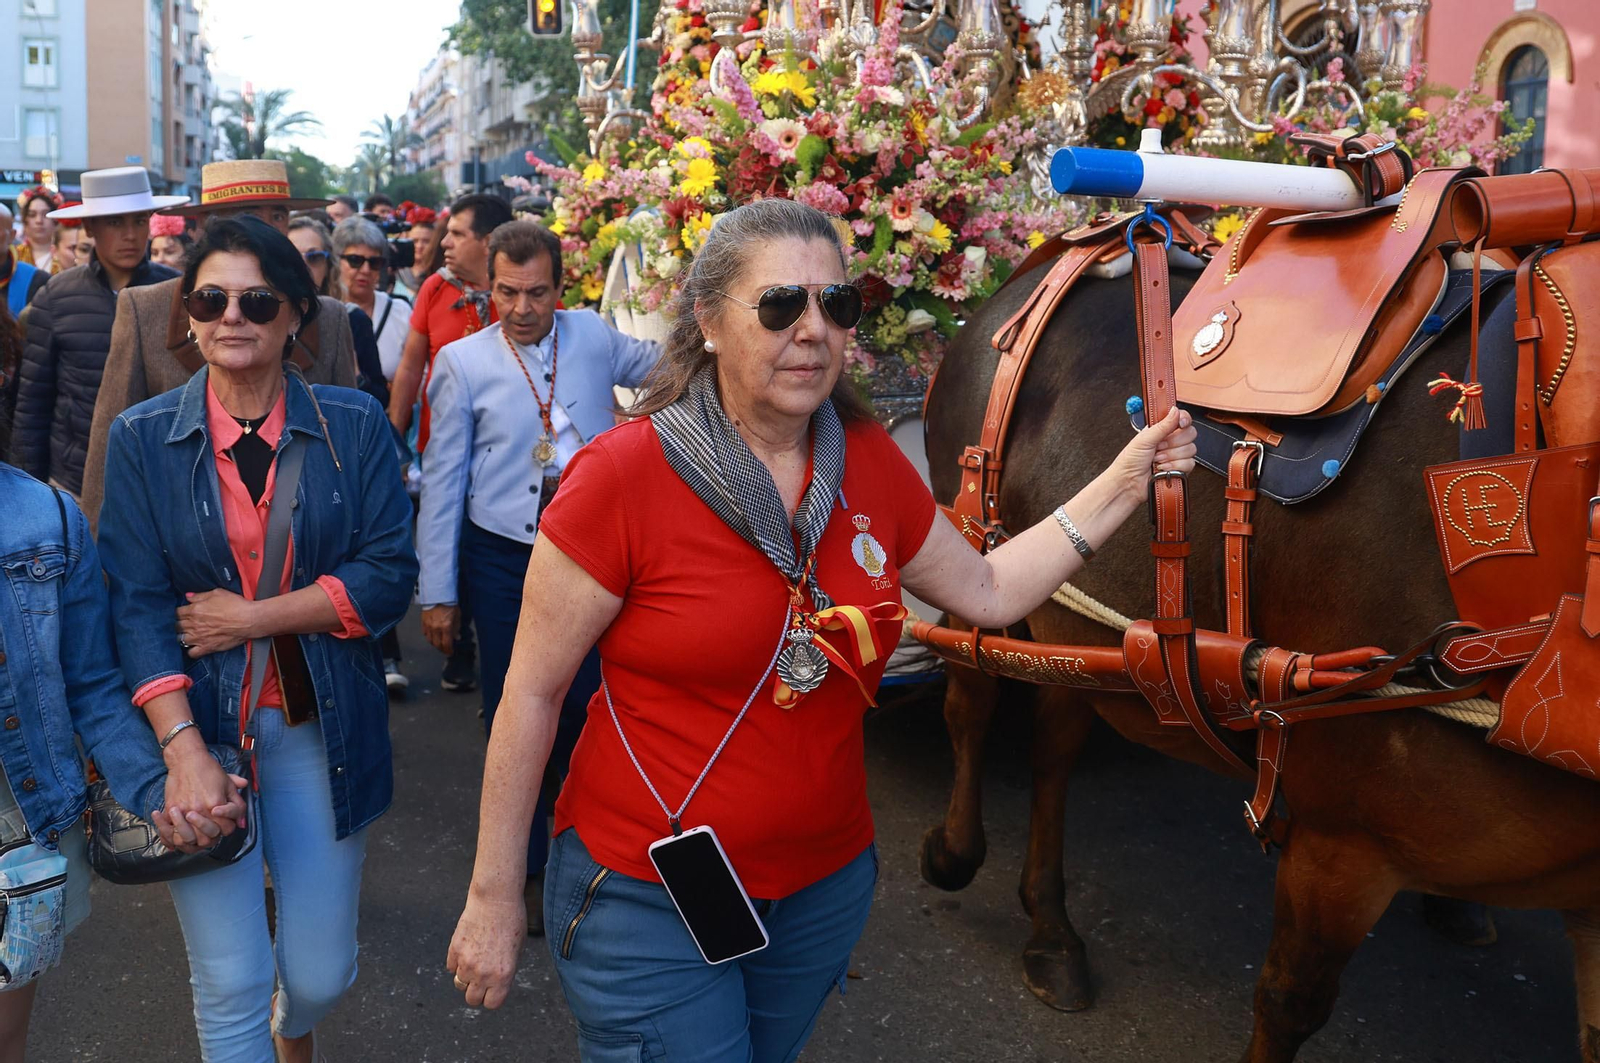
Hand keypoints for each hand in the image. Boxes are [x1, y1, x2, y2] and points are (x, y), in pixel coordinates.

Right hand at [153, 773, 248, 852]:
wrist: (187, 760)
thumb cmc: (208, 770)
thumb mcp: (229, 784)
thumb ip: (237, 805)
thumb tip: (241, 822)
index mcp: (216, 804)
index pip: (226, 829)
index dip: (227, 828)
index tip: (223, 823)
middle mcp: (199, 810)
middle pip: (207, 839)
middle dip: (211, 837)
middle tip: (209, 831)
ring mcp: (183, 811)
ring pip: (187, 839)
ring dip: (191, 840)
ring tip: (194, 834)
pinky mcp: (169, 809)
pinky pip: (168, 832)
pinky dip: (171, 837)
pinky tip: (175, 836)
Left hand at [176, 589, 258, 657]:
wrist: (249, 620)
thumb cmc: (235, 605)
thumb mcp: (217, 593)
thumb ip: (200, 595)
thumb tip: (187, 596)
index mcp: (194, 610)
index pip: (177, 612)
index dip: (180, 612)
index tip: (184, 612)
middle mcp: (193, 624)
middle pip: (177, 626)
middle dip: (180, 623)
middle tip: (187, 623)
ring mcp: (199, 637)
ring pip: (180, 639)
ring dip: (183, 636)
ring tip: (189, 634)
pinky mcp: (207, 648)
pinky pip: (191, 653)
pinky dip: (191, 650)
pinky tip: (195, 646)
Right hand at [423, 605, 459, 656]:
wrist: (438, 595)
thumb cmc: (449, 604)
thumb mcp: (457, 616)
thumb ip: (456, 628)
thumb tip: (456, 637)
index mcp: (446, 627)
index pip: (446, 644)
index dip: (449, 650)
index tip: (450, 653)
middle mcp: (436, 628)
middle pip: (437, 644)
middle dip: (442, 649)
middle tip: (445, 651)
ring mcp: (428, 625)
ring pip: (430, 641)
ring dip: (435, 644)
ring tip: (440, 645)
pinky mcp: (423, 622)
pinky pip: (425, 634)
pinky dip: (429, 638)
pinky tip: (433, 637)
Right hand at [446, 890, 526, 1008]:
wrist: (496, 900)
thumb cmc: (512, 922)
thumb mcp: (517, 951)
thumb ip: (505, 972)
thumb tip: (494, 985)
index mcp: (503, 976)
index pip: (492, 1004)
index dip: (492, 997)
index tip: (493, 989)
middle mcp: (483, 973)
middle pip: (472, 999)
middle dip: (476, 991)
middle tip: (481, 978)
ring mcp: (466, 963)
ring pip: (459, 983)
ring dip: (466, 976)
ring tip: (475, 958)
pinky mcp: (454, 950)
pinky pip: (451, 967)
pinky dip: (456, 962)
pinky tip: (467, 948)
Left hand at [1106, 407, 1197, 500]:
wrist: (1129, 482)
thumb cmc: (1130, 461)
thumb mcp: (1144, 439)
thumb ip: (1162, 425)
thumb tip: (1175, 410)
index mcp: (1162, 430)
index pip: (1182, 419)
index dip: (1184, 420)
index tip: (1180, 424)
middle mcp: (1171, 441)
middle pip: (1190, 434)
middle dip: (1173, 442)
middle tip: (1159, 447)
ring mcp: (1177, 455)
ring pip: (1190, 449)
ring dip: (1171, 456)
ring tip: (1157, 460)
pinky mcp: (1180, 469)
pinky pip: (1189, 464)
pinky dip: (1174, 466)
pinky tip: (1162, 468)